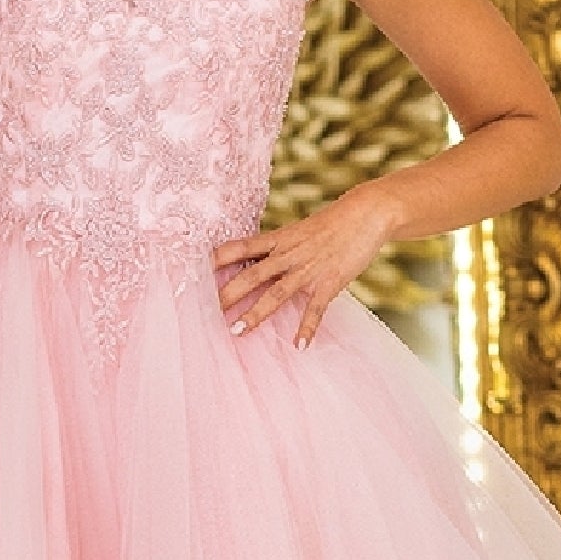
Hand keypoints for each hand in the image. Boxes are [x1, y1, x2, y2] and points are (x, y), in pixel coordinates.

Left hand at [212, 182, 398, 349]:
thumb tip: (258, 261)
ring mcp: (308, 268)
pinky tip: (300, 345)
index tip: (194, 270)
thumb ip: (279, 247)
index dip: (217, 258)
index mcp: (279, 239)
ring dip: (256, 314)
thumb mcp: (299, 231)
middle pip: (252, 274)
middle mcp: (288, 253)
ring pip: (276, 293)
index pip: (241, 247)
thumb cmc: (332, 223)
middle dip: (228, 294)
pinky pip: (315, 308)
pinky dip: (307, 327)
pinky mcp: (330, 281)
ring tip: (237, 332)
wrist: (366, 214)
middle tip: (205, 312)